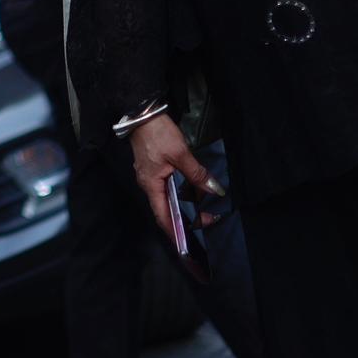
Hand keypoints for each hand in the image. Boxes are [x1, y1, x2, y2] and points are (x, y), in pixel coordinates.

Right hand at [127, 114, 226, 238]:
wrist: (142, 114)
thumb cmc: (158, 135)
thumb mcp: (181, 154)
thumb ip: (197, 174)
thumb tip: (215, 190)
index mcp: (151, 185)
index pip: (162, 216)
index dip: (174, 231)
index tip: (187, 244)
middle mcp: (148, 184)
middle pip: (166, 208)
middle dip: (186, 218)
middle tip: (208, 220)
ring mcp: (150, 176)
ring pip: (168, 197)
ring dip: (184, 204)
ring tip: (204, 208)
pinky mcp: (153, 168)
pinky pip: (167, 187)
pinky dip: (180, 193)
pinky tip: (193, 191)